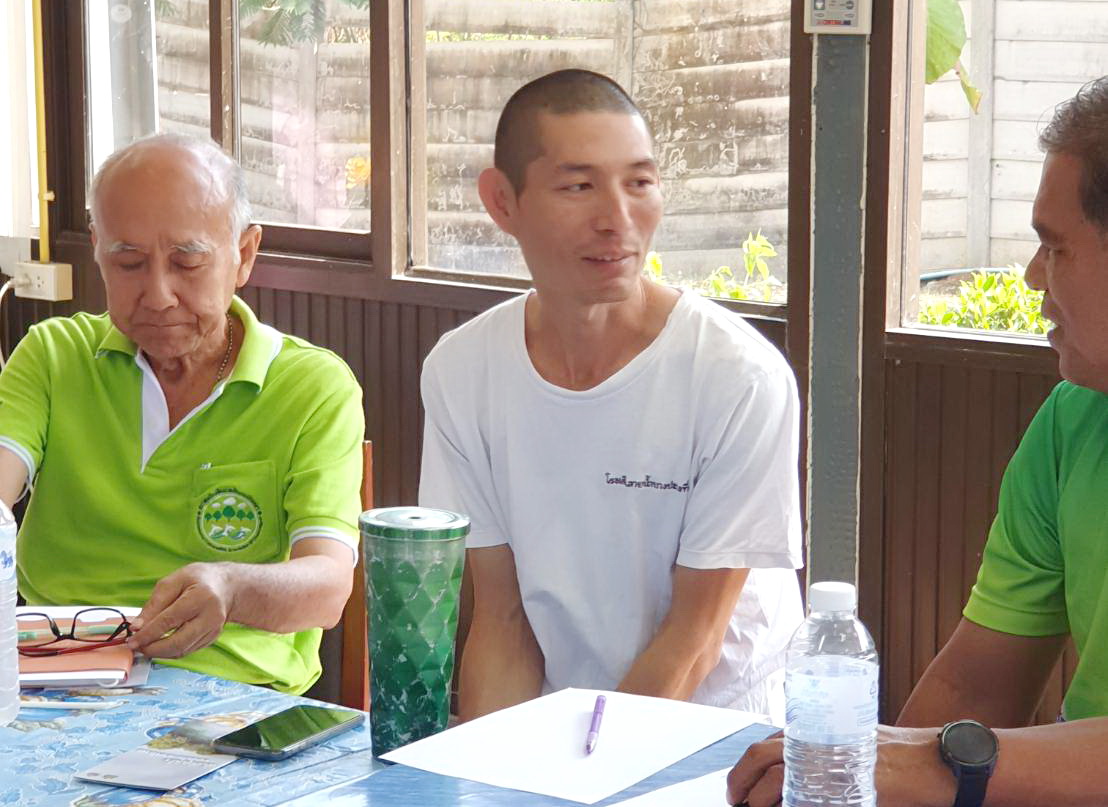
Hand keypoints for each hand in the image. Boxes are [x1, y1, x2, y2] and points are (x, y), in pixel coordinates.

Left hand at [126, 562, 235, 657]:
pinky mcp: (212, 639)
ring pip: (182, 651)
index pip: (169, 620)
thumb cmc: (200, 579)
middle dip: (153, 649)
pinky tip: (161, 644)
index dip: (147, 633)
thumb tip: (137, 627)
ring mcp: (213, 630)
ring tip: (146, 646)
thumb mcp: (174, 581)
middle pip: (177, 642)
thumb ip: (154, 603)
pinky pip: (187, 651)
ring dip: (160, 653)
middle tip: (137, 647)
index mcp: (201, 597)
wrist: (228, 586)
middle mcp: (211, 616)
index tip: (131, 640)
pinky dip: (171, 651)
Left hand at [726, 726, 956, 806]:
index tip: (738, 784)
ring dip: (759, 798)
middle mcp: (819, 742)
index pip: (765, 743)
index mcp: (817, 730)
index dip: (745, 766)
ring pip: (778, 779)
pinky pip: (810, 801)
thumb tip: (790, 768)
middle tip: (736, 799)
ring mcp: (831, 765)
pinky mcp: (849, 788)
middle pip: (761, 756)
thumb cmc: (897, 751)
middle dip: (740, 780)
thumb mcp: (851, 739)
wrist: (935, 761)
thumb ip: (821, 748)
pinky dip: (794, 805)